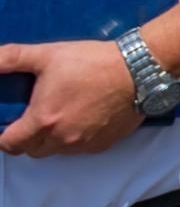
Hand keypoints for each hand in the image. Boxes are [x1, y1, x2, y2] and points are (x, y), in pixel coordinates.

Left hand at [0, 41, 143, 156]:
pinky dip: (76, 139)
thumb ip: (10, 58)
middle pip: (32, 151)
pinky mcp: (104, 144)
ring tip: (61, 115)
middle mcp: (61, 138)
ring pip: (56, 151)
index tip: (9, 124)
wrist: (139, 70)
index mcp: (43, 120)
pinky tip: (83, 118)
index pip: (9, 145)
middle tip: (35, 116)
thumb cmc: (92, 62)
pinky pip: (80, 149)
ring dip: (52, 139)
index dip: (4, 136)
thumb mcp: (47, 54)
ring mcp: (84, 144)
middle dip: (27, 138)